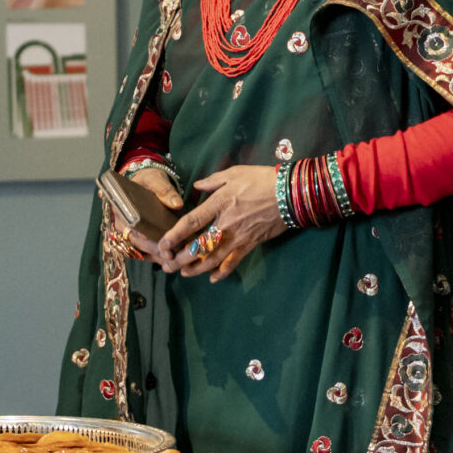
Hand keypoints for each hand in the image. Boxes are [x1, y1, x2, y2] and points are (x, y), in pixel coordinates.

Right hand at [116, 168, 185, 263]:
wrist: (147, 183)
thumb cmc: (148, 180)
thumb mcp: (155, 179)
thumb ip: (165, 190)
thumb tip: (177, 203)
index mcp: (120, 207)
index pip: (128, 225)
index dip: (140, 236)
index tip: (154, 241)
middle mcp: (123, 223)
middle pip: (136, 241)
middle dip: (153, 250)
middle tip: (169, 255)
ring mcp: (131, 232)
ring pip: (140, 249)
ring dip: (156, 256)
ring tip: (173, 260)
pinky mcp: (141, 238)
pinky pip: (146, 251)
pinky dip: (158, 256)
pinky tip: (172, 260)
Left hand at [157, 165, 282, 281]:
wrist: (290, 194)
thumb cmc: (261, 179)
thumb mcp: (235, 173)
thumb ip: (212, 181)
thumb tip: (196, 186)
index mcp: (219, 203)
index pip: (191, 222)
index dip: (175, 235)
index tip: (162, 245)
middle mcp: (226, 223)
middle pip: (199, 246)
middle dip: (181, 258)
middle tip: (167, 266)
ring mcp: (239, 237)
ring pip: (214, 258)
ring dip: (197, 268)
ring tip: (184, 273)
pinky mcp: (250, 244)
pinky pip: (234, 262)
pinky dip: (223, 272)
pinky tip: (213, 278)